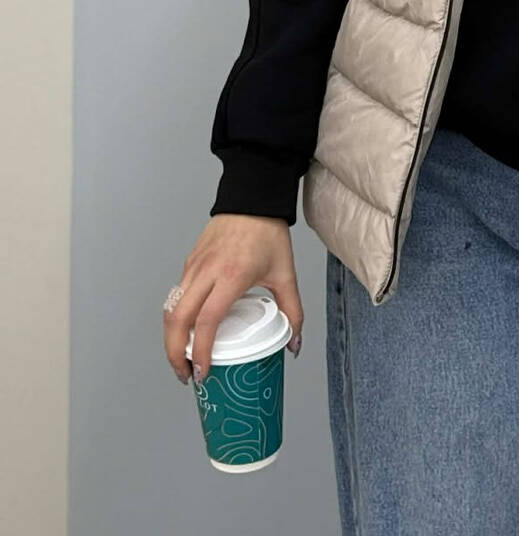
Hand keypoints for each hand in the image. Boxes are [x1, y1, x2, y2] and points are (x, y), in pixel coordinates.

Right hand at [162, 214, 302, 384]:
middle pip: (178, 320)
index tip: (203, 373)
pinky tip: (187, 332)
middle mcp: (207, 271)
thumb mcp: (286, 273)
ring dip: (172, 339)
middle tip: (187, 375)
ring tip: (184, 359)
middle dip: (176, 354)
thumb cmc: (268, 233)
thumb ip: (292, 311)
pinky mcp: (189, 262)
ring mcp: (195, 266)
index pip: (207, 321)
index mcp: (232, 276)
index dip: (201, 352)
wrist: (253, 197)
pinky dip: (176, 319)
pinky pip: (176, 295)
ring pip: (171, 308)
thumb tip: (294, 344)